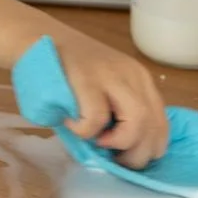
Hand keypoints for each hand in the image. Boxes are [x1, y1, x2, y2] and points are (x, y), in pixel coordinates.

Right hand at [46, 30, 169, 168]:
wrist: (36, 38)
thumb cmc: (67, 71)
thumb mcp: (104, 87)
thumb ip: (117, 112)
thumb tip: (123, 152)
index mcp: (140, 79)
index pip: (162, 123)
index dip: (150, 148)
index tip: (128, 157)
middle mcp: (132, 76)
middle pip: (154, 125)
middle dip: (137, 154)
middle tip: (113, 158)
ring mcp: (110, 76)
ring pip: (137, 121)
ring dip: (118, 143)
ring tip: (96, 141)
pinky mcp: (86, 79)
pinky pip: (96, 118)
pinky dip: (84, 130)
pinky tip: (70, 122)